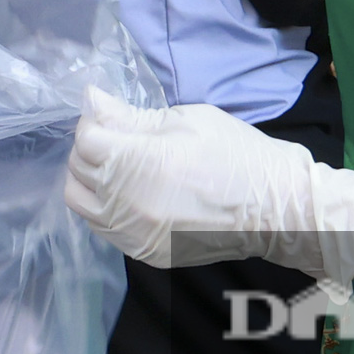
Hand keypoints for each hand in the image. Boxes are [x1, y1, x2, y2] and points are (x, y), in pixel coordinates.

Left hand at [62, 88, 353, 284]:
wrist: (275, 209)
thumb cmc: (235, 153)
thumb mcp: (186, 120)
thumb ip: (132, 116)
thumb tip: (92, 100)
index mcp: (138, 162)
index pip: (86, 139)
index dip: (94, 122)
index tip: (110, 115)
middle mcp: (127, 203)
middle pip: (77, 171)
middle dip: (90, 149)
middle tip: (115, 137)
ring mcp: (133, 233)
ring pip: (81, 204)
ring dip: (89, 180)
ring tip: (117, 167)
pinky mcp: (143, 252)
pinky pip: (103, 228)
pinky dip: (104, 207)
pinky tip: (127, 193)